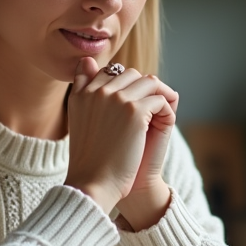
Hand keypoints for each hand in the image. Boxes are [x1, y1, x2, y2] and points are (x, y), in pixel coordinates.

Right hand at [65, 58, 177, 228]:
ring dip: (159, 95)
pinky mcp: (135, 112)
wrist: (94, 184)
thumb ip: (83, 89)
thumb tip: (87, 61)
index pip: (109, 72)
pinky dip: (166, 110)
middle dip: (144, 89)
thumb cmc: (90, 159)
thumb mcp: (79, 118)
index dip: (126, 87)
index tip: (131, 107)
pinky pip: (160, 99)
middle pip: (131, 74)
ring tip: (161, 114)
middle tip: (151, 110)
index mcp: (81, 93)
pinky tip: (163, 126)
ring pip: (148, 82)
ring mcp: (116, 99)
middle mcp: (97, 91)